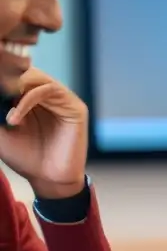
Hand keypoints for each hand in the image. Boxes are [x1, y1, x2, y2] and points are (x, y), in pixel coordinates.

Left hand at [0, 69, 87, 199]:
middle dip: (4, 82)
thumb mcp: (0, 129)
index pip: (14, 75)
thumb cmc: (24, 156)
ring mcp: (63, 98)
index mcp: (31, 96)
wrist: (48, 179)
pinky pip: (48, 90)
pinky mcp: (74, 106)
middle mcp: (48, 94)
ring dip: (12, 89)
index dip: (1, 78)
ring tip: (2, 111)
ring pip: (35, 77)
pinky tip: (14, 118)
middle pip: (23, 71)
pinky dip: (26, 100)